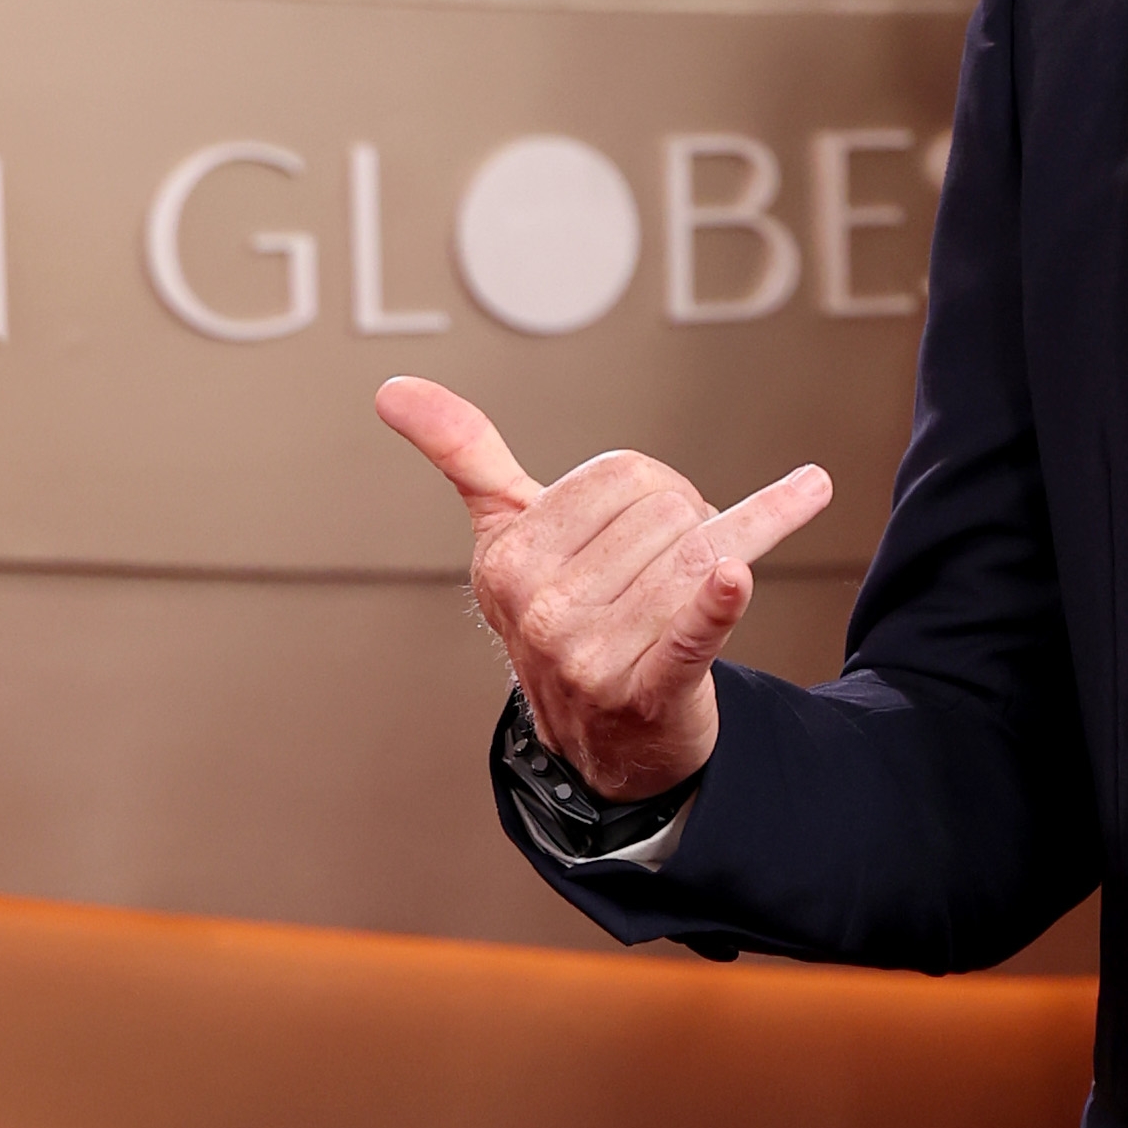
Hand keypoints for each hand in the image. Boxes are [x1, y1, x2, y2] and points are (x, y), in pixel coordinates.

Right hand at [376, 381, 830, 798]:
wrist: (604, 737)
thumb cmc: (564, 618)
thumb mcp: (505, 534)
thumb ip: (462, 453)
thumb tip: (392, 389)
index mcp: (507, 559)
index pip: (620, 473)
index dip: (652, 488)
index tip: (642, 524)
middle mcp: (541, 610)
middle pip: (664, 512)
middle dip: (688, 526)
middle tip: (669, 567)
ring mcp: (590, 657)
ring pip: (699, 558)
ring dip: (721, 564)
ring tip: (696, 595)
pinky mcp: (647, 693)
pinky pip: (692, 631)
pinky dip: (719, 603)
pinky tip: (734, 578)